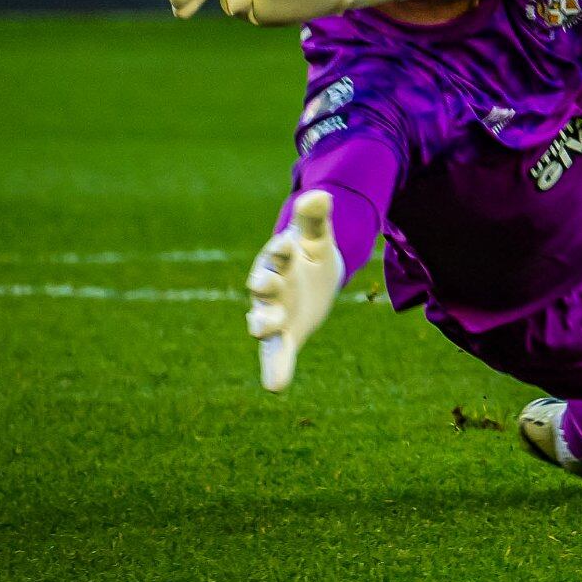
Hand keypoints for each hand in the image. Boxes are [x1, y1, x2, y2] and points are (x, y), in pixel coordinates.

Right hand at [246, 189, 342, 392]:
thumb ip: (316, 218)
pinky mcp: (284, 335)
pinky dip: (276, 370)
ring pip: (263, 320)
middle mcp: (270, 288)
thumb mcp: (317, 235)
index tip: (285, 244)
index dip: (280, 249)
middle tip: (262, 285)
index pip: (275, 254)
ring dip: (262, 323)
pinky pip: (276, 354)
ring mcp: (275, 313)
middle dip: (264, 286)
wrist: (315, 275)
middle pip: (264, 286)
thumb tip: (319, 194)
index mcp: (277, 260)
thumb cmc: (309, 251)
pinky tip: (275, 387)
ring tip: (263, 328)